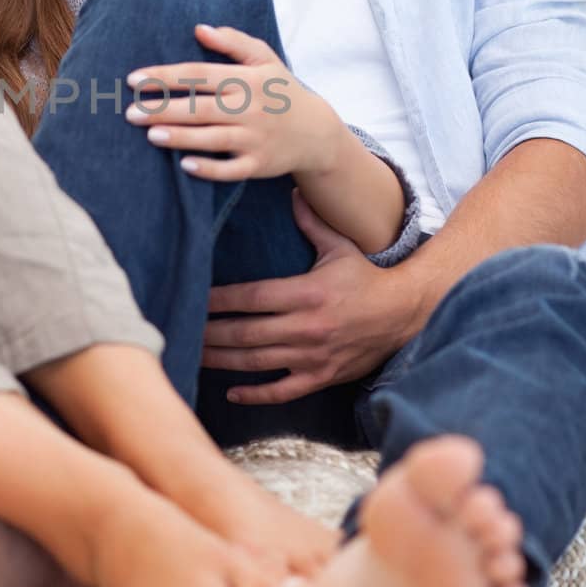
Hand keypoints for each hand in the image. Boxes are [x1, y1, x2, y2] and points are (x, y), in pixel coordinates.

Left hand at [125, 23, 341, 181]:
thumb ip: (233, 42)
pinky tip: (184, 166)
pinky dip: (209, 169)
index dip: (165, 76)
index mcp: (247, 80)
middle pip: (201, 108)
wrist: (316, 133)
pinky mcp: (258, 165)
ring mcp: (255, 139)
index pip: (199, 75)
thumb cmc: (280, 90)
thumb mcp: (265, 59)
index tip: (134, 79)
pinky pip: (231, 170)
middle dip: (164, 109)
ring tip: (150, 135)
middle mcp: (250, 109)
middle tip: (130, 112)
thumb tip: (200, 29)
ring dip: (180, 137)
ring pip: (212, 139)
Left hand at [202, 192, 416, 403]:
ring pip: (256, 362)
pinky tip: (231, 393)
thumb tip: (292, 192)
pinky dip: (256, 394)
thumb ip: (311, 223)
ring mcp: (312, 356)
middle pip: (246, 332)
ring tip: (194, 355)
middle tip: (182, 329)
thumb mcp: (340, 247)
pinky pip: (283, 391)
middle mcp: (306, 327)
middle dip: (211, 332)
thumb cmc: (366, 278)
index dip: (219, 300)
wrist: (404, 314)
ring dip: (222, 360)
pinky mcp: (321, 376)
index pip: (252, 297)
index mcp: (306, 293)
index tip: (195, 298)